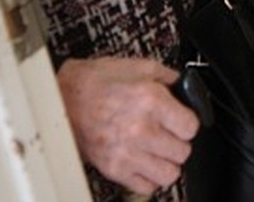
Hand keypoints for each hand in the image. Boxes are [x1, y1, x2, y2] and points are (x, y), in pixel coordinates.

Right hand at [57, 57, 199, 195]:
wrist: (61, 98)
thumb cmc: (97, 81)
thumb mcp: (139, 66)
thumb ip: (169, 77)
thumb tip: (187, 88)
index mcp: (150, 100)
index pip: (191, 128)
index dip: (188, 122)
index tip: (181, 120)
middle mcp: (140, 129)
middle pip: (183, 152)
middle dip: (178, 142)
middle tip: (168, 133)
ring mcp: (126, 153)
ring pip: (169, 174)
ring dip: (167, 162)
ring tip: (158, 150)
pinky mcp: (113, 169)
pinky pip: (146, 187)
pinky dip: (148, 177)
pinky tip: (143, 161)